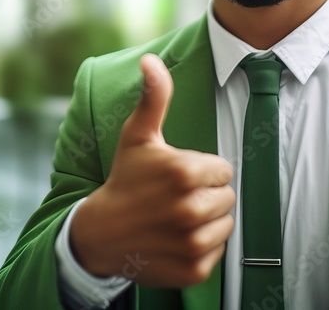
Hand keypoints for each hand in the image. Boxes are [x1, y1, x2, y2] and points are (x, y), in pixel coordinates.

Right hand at [69, 53, 235, 287]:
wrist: (101, 234)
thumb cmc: (125, 180)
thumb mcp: (137, 136)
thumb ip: (153, 97)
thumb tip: (151, 59)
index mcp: (184, 172)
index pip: (223, 170)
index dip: (202, 171)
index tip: (177, 176)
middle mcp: (190, 209)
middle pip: (227, 197)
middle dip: (206, 194)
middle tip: (176, 197)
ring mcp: (192, 242)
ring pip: (226, 224)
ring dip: (208, 221)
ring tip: (177, 217)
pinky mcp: (194, 268)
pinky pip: (218, 251)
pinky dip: (202, 246)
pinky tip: (177, 238)